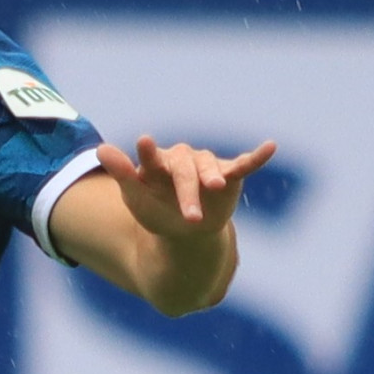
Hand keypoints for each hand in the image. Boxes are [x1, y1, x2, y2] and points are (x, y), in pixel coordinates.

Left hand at [92, 134, 273, 242]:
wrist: (184, 231)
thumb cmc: (156, 212)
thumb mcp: (136, 199)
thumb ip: (122, 175)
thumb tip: (102, 149)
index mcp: (157, 164)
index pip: (151, 158)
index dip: (148, 152)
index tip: (144, 142)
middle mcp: (183, 159)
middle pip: (184, 172)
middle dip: (187, 194)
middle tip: (190, 217)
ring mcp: (207, 165)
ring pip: (211, 168)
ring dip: (213, 179)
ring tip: (216, 190)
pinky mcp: (230, 174)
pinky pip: (244, 164)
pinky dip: (257, 157)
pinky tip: (271, 146)